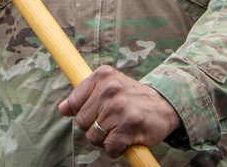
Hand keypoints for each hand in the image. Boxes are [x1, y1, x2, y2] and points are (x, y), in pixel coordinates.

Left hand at [57, 65, 180, 157]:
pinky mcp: (130, 125)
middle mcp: (110, 89)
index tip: (96, 113)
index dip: (83, 113)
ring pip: (93, 136)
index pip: (74, 103)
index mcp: (102, 76)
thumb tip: (61, 109)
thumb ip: (84, 96)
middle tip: (111, 123)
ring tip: (118, 130)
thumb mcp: (108, 88)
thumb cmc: (131, 98)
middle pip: (81, 122)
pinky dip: (115, 149)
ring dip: (105, 140)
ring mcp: (119, 107)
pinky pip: (109, 147)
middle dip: (94, 128)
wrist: (165, 106)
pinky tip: (125, 139)